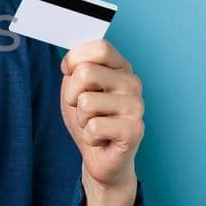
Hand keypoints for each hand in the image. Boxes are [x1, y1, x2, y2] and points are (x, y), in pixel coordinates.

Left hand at [59, 40, 144, 205]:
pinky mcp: (134, 130)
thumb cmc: (89, 120)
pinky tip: (101, 139)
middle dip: (72, 95)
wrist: (100, 158)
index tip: (69, 72)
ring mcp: (136, 106)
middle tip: (82, 108)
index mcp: (120, 68)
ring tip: (93, 125)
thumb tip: (71, 58)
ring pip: (86, 102)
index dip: (75, 59)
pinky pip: (94, 127)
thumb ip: (75, 69)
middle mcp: (132, 83)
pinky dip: (89, 136)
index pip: (100, 47)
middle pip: (86, 73)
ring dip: (81, 118)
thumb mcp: (74, 89)